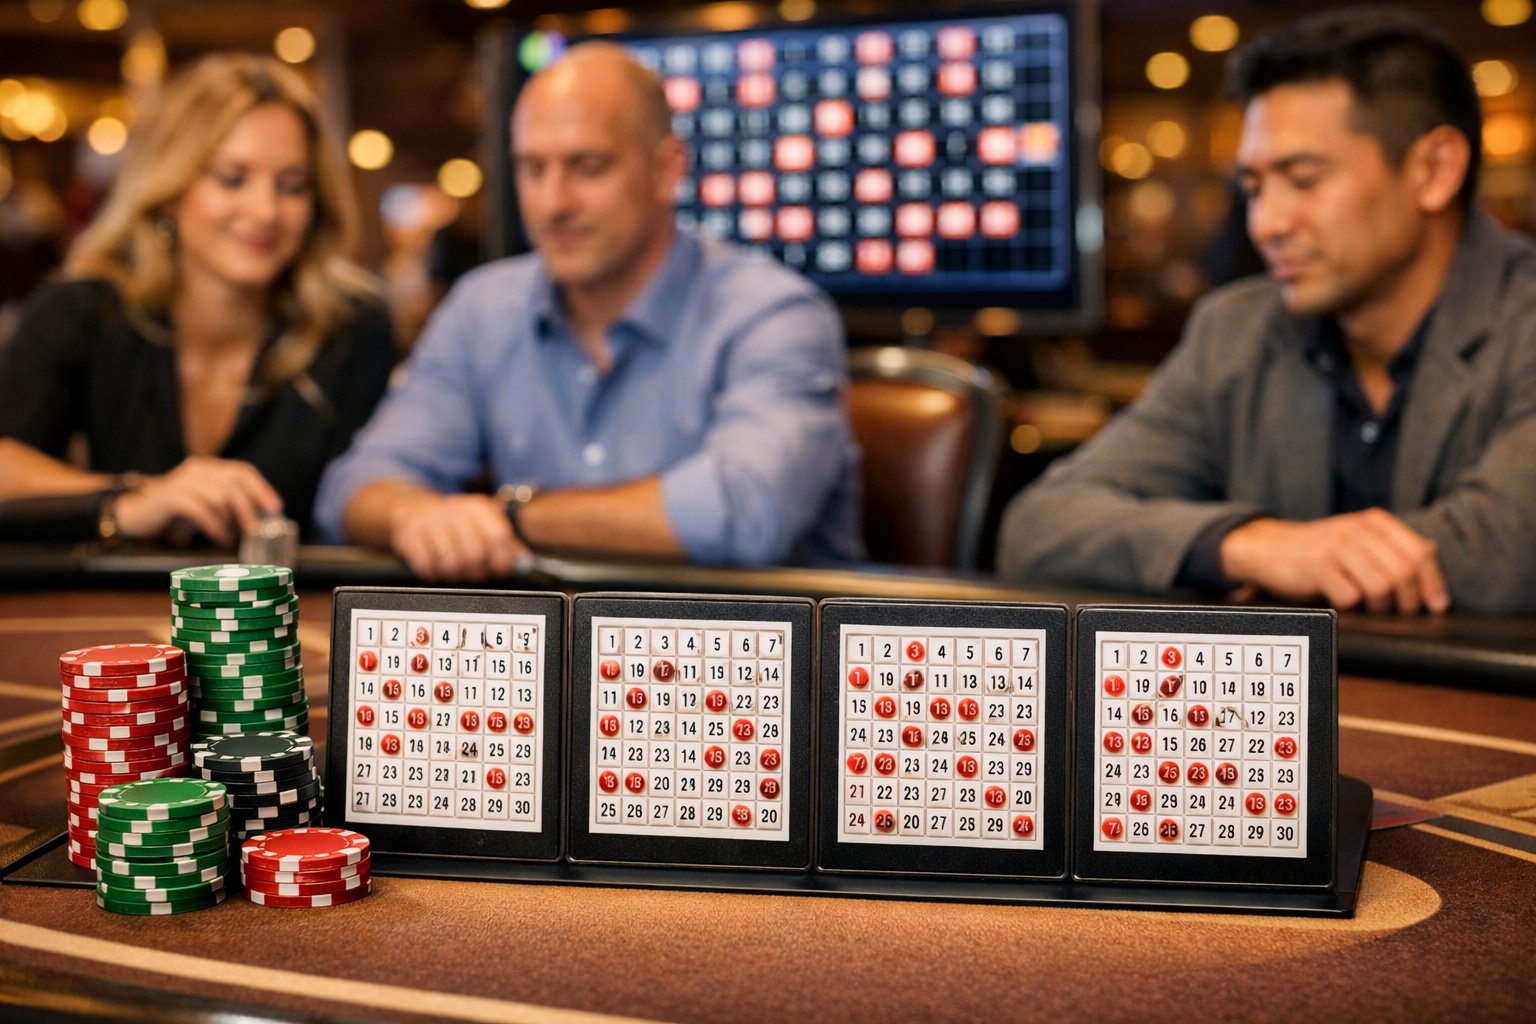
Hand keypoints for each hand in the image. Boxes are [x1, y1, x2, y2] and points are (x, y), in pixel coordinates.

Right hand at [113, 456, 282, 546]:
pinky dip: (216, 526)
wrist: (137, 515)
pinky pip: (200, 510)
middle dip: (249, 509)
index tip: (276, 509)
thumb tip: (260, 524)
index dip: (262, 489)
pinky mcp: (170, 496)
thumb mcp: (209, 507)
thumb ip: (231, 510)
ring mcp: (182, 481)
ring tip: (235, 538)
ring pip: (219, 496)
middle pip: (233, 485)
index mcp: (210, 468)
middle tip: (256, 531)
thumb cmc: (179, 513)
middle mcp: (198, 469)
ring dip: (231, 520)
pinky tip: (221, 538)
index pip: (243, 472)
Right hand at [389, 492, 531, 581]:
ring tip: (454, 568)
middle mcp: (455, 511)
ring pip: (452, 564)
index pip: (498, 537)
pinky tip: (435, 565)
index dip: (502, 561)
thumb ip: (508, 544)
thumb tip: (525, 563)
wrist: (414, 510)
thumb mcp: (483, 524)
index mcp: (478, 508)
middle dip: (477, 572)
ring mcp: (430, 523)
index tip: (498, 570)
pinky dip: (433, 573)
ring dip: (455, 575)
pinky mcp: (410, 536)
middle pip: (475, 555)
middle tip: (473, 572)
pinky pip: (428, 567)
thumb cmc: (455, 524)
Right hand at [1219, 510, 1449, 614]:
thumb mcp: (1359, 540)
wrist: (1270, 548)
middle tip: (1402, 614)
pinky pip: (1350, 597)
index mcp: (1375, 522)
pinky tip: (1345, 605)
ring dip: (1382, 608)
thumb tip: (1433, 562)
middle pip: (1404, 573)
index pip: (1420, 553)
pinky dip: (1352, 608)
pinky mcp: (1316, 566)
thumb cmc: (1321, 551)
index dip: (1433, 583)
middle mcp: (1357, 529)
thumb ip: (1393, 547)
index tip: (1436, 605)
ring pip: (1381, 587)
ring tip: (1374, 611)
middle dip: (1409, 601)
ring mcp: (1336, 546)